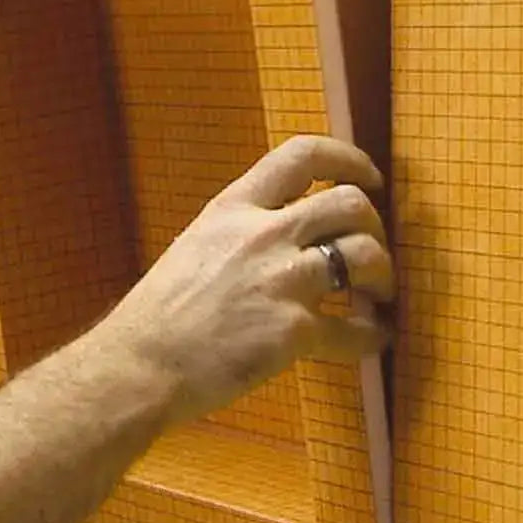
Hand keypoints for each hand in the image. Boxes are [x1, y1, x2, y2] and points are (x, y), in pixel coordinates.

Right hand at [103, 135, 394, 424]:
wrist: (139, 367)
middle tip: (374, 252)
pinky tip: (373, 338)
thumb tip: (283, 234)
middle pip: (350, 204)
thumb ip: (240, 233)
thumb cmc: (159, 316)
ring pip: (365, 255)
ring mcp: (281, 282)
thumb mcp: (195, 247)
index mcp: (233, 208)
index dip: (349, 159)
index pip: (302, 156)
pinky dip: (372, 335)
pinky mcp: (293, 331)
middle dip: (375, 227)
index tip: (370, 178)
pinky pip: (354, 328)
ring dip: (383, 276)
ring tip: (378, 295)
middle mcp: (262, 235)